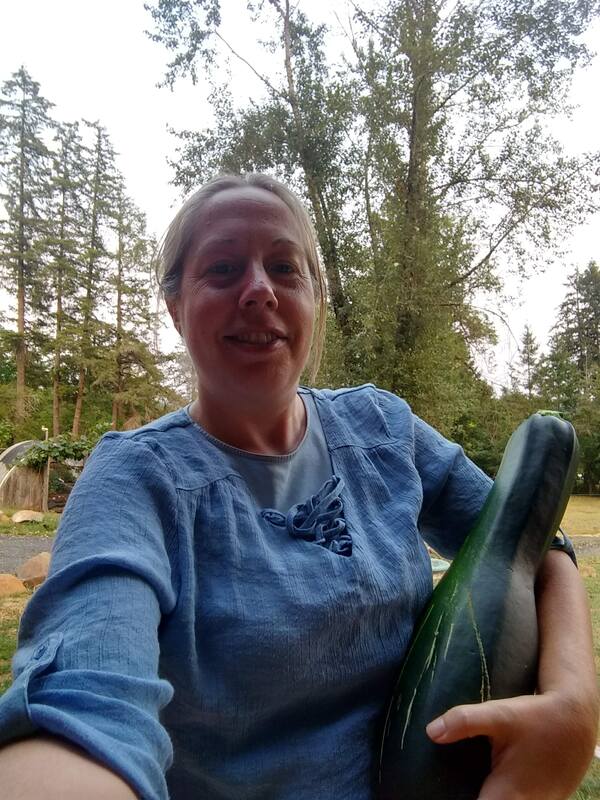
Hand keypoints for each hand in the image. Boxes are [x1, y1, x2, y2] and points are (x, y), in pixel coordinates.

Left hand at [426, 690, 596, 799]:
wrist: (577, 720)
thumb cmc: (537, 718)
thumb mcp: (500, 714)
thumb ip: (465, 722)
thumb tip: (431, 732)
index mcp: (507, 795)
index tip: (439, 792)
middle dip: (468, 794)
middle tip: (450, 782)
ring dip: (486, 793)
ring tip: (468, 779)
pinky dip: (501, 793)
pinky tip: (489, 777)